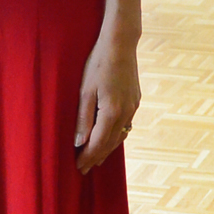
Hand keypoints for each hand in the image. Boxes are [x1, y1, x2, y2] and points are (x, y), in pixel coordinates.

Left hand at [75, 26, 140, 174]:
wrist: (120, 44)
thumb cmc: (98, 64)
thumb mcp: (85, 91)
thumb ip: (82, 119)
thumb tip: (79, 143)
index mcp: (112, 112)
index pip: (98, 143)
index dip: (87, 157)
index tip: (78, 167)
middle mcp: (126, 113)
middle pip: (110, 144)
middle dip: (96, 157)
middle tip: (83, 169)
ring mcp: (133, 107)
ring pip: (120, 136)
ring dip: (107, 149)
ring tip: (95, 158)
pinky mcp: (135, 101)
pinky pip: (125, 126)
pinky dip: (115, 136)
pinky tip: (109, 139)